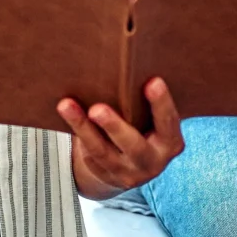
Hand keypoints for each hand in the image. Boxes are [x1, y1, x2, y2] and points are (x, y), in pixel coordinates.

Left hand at [61, 78, 186, 197]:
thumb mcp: (153, 120)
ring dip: (82, 127)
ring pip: (102, 151)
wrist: (131, 166)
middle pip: (133, 145)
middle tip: (97, 109)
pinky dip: (77, 132)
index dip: (162, 103)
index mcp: (171, 142)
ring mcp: (128, 172)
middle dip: (114, 126)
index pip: (168, 122)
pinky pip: (88, 154)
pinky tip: (66, 113)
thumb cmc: (144, 127)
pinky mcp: (106, 174)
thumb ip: (145, 103)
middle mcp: (152, 161)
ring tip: (66, 106)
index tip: (153, 81)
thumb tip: (128, 62)